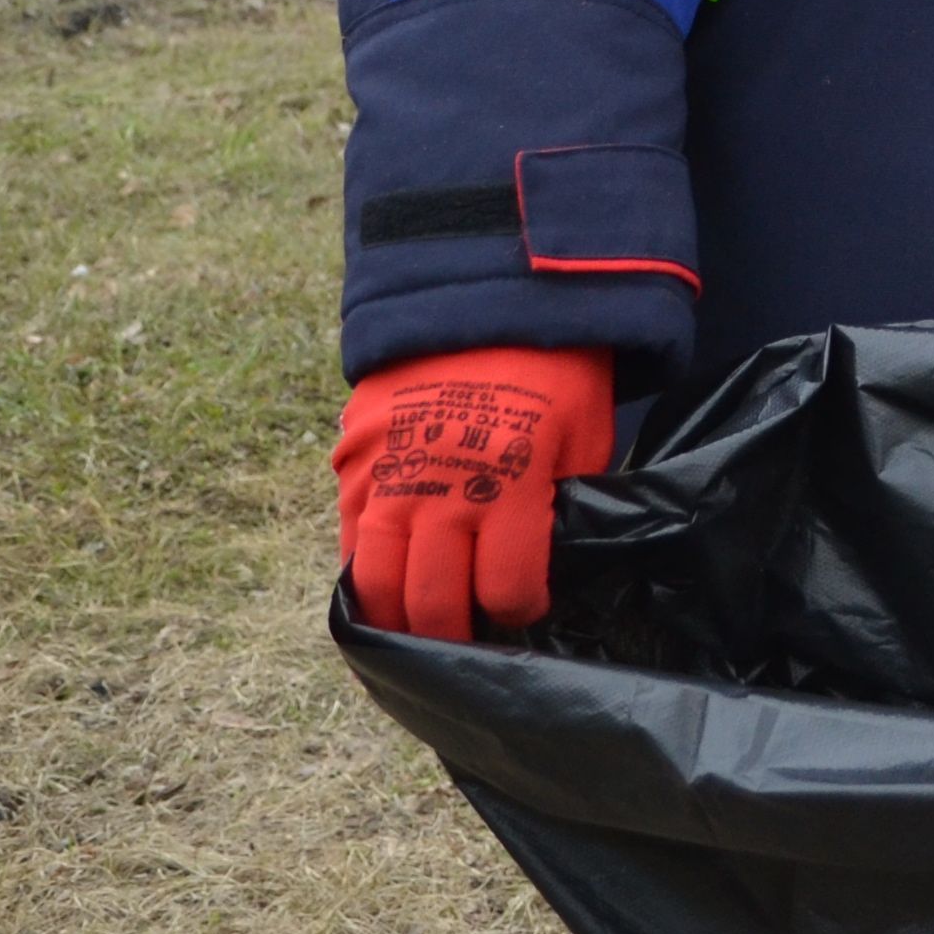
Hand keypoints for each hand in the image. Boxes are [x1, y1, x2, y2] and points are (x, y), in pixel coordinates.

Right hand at [332, 344, 615, 640]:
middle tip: (468, 640)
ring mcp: (389, 475)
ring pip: (374, 582)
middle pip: (433, 601)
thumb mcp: (585, 433)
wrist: (485, 293)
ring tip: (416, 634)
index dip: (521, 611)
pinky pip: (348, 537)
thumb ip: (564, 502)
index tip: (526, 610)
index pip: (507, 588)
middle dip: (453, 636)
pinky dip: (362, 572)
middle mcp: (442, 487)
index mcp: (511, 481)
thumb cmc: (554, 368)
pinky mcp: (353, 458)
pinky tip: (384, 589)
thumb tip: (552, 564)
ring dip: (395, 619)